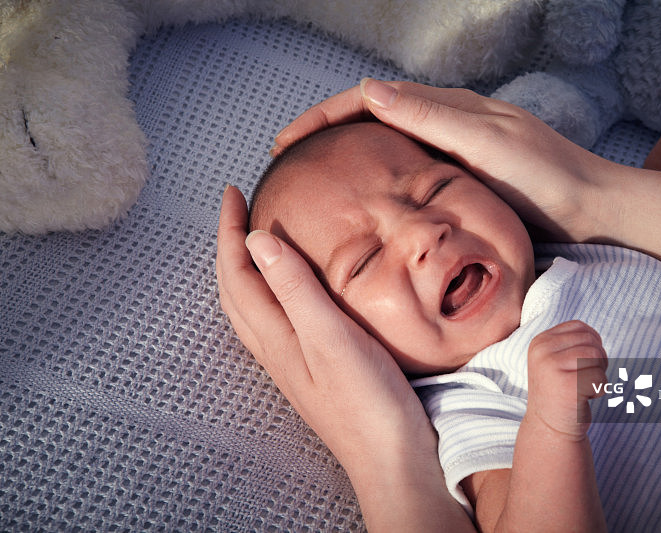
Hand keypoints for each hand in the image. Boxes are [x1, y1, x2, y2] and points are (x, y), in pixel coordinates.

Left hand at [216, 185, 437, 488]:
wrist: (391, 459)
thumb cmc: (367, 402)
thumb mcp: (331, 337)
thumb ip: (296, 288)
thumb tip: (258, 240)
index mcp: (276, 336)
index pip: (237, 273)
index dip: (229, 230)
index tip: (231, 192)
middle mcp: (276, 348)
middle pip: (235, 289)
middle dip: (230, 245)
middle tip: (237, 209)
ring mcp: (292, 361)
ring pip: (252, 306)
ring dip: (245, 269)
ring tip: (254, 241)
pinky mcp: (313, 369)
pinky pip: (274, 319)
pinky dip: (270, 291)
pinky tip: (291, 291)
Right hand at [273, 79, 603, 241]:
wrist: (593, 209)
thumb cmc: (548, 178)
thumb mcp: (488, 144)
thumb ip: (432, 118)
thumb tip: (371, 91)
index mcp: (451, 107)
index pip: (372, 98)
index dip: (326, 116)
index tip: (287, 141)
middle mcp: (449, 122)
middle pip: (374, 115)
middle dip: (328, 130)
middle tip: (288, 157)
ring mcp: (456, 149)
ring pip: (388, 142)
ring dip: (348, 151)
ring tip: (314, 174)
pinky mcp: (464, 176)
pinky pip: (408, 167)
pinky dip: (377, 174)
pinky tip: (367, 195)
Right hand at [525, 321, 607, 439]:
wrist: (549, 428)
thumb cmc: (560, 392)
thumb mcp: (556, 360)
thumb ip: (571, 343)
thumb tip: (594, 335)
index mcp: (540, 341)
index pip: (580, 327)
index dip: (592, 344)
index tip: (582, 365)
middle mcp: (542, 351)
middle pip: (591, 341)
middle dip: (598, 360)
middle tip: (585, 379)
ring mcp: (552, 367)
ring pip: (596, 356)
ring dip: (599, 374)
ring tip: (584, 387)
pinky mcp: (567, 385)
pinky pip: (600, 377)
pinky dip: (600, 389)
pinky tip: (584, 398)